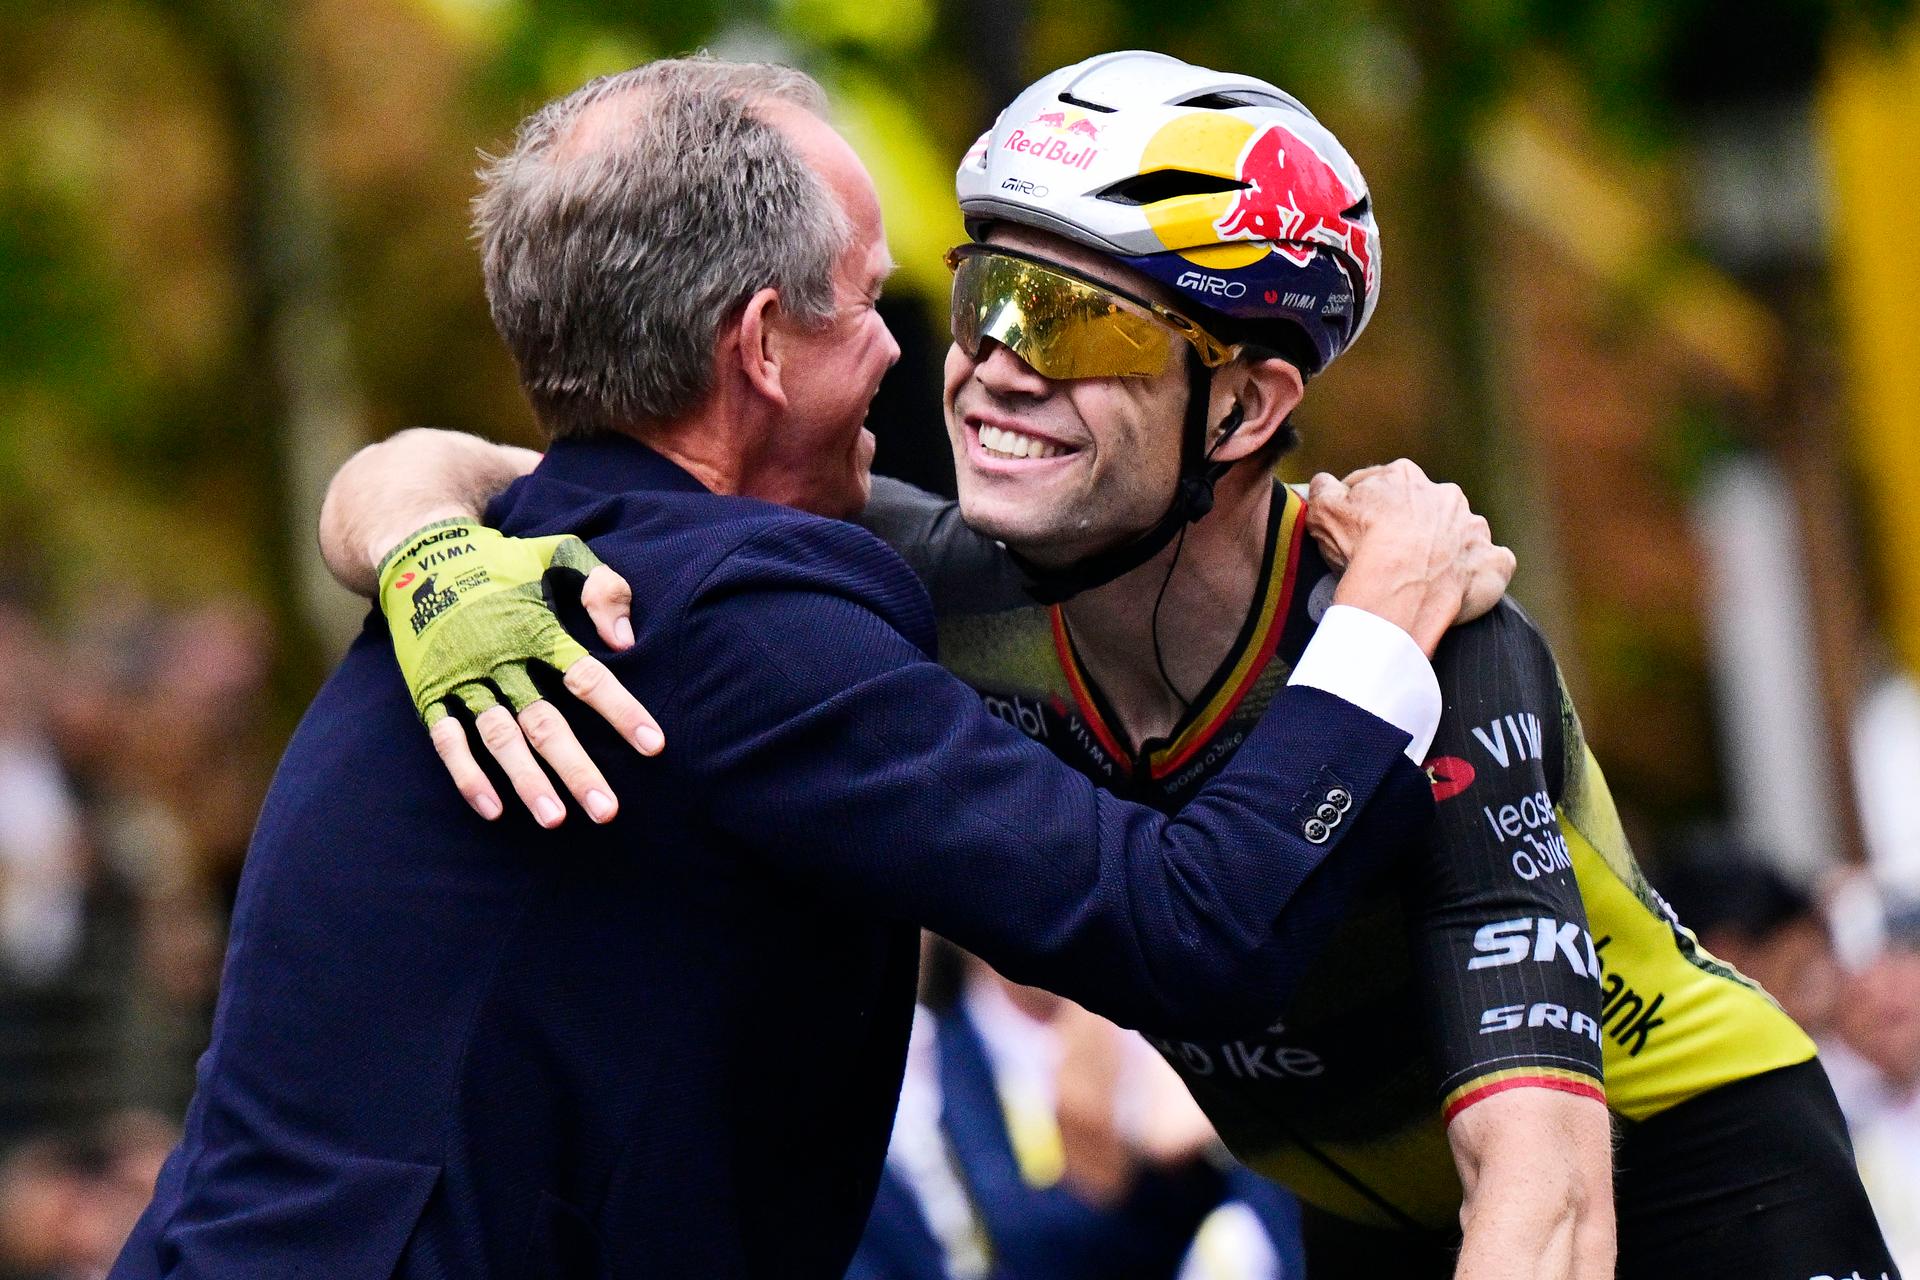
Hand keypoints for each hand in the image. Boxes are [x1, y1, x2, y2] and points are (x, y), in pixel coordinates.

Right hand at [378, 520, 660, 825]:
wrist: (418, 551)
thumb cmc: (503, 560)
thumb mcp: (557, 553)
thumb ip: (601, 587)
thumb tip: (625, 640)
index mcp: (536, 627)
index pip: (587, 677)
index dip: (621, 712)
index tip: (654, 747)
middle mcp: (501, 658)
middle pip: (545, 722)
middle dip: (577, 768)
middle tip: (607, 810)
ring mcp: (464, 678)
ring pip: (500, 738)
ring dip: (526, 780)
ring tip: (555, 820)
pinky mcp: (430, 691)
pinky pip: (447, 739)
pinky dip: (467, 774)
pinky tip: (493, 809)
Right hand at [1305, 461, 1514, 655]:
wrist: (1401, 589)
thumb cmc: (1362, 546)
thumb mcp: (1322, 509)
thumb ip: (1323, 488)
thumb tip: (1324, 482)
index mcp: (1405, 478)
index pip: (1381, 486)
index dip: (1366, 508)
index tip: (1357, 531)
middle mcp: (1445, 496)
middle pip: (1424, 508)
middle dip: (1410, 527)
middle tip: (1389, 557)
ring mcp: (1473, 529)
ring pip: (1459, 534)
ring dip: (1446, 550)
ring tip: (1424, 577)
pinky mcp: (1492, 562)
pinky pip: (1490, 564)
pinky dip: (1478, 573)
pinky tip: (1460, 587)